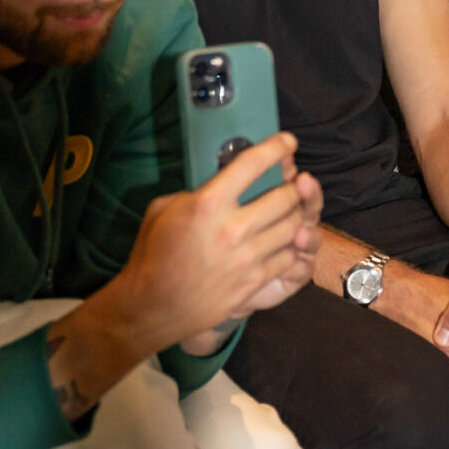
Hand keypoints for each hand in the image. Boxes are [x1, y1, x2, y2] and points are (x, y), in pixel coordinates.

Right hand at [115, 133, 319, 350]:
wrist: (153, 307)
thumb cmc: (154, 253)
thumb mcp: (164, 209)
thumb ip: (197, 192)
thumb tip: (222, 183)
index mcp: (208, 203)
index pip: (254, 164)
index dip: (277, 148)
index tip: (288, 142)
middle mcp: (233, 227)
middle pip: (284, 196)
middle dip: (292, 187)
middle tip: (290, 185)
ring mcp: (247, 257)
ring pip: (293, 226)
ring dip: (295, 215)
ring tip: (289, 212)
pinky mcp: (255, 281)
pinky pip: (289, 256)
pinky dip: (290, 245)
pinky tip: (282, 241)